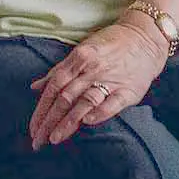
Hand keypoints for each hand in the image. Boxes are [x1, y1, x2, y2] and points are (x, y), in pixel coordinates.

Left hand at [27, 14, 168, 149]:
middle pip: (65, 98)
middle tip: (38, 141)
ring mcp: (110, 79)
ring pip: (84, 102)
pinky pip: (112, 103)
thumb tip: (35, 87)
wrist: (145, 38)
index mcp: (78, 58)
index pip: (54, 87)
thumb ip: (59, 70)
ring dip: (68, 122)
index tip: (33, 128)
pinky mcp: (128, 90)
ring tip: (55, 138)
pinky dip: (99, 113)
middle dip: (49, 122)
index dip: (41, 109)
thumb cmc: (110, 44)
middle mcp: (92, 69)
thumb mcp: (82, 51)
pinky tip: (88, 123)